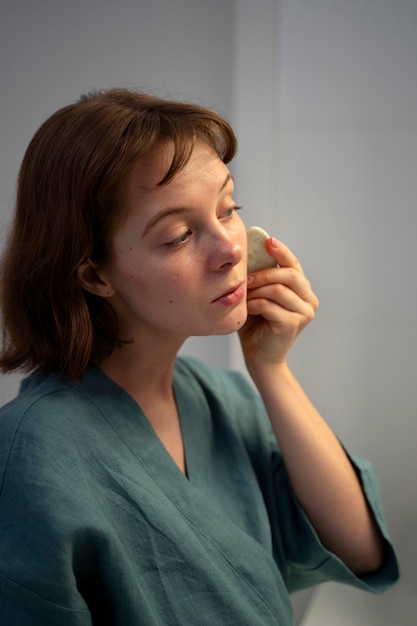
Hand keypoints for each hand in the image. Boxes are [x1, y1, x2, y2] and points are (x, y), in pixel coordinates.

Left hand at [239, 238, 318, 367]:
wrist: (258, 356)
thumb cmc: (256, 324)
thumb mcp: (259, 295)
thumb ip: (260, 277)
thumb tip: (251, 250)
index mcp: (302, 290)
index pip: (294, 265)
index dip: (282, 252)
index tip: (268, 241)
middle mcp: (309, 300)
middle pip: (290, 275)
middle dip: (264, 273)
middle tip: (245, 278)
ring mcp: (304, 313)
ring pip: (278, 290)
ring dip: (256, 291)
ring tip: (243, 296)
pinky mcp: (293, 324)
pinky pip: (270, 305)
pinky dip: (254, 304)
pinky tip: (246, 309)